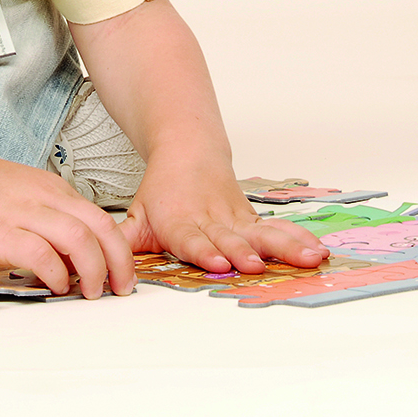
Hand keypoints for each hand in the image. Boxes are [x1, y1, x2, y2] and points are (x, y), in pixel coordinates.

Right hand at [0, 146, 137, 298]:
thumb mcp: (29, 196)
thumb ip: (53, 222)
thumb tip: (75, 259)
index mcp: (56, 191)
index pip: (103, 219)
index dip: (121, 250)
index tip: (123, 273)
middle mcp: (46, 199)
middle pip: (101, 228)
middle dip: (119, 262)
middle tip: (121, 288)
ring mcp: (24, 214)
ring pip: (78, 239)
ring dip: (93, 270)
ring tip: (92, 292)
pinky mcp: (0, 231)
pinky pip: (40, 253)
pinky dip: (55, 273)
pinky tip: (55, 285)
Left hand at [117, 161, 328, 273]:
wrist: (187, 151)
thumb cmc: (161, 192)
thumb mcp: (137, 214)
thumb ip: (123, 241)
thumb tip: (99, 265)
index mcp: (181, 222)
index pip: (193, 240)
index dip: (206, 252)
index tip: (219, 263)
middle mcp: (211, 221)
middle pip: (230, 239)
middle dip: (244, 253)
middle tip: (257, 266)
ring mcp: (235, 220)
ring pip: (262, 234)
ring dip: (285, 247)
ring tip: (308, 259)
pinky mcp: (252, 219)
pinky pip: (278, 230)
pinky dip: (299, 239)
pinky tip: (318, 251)